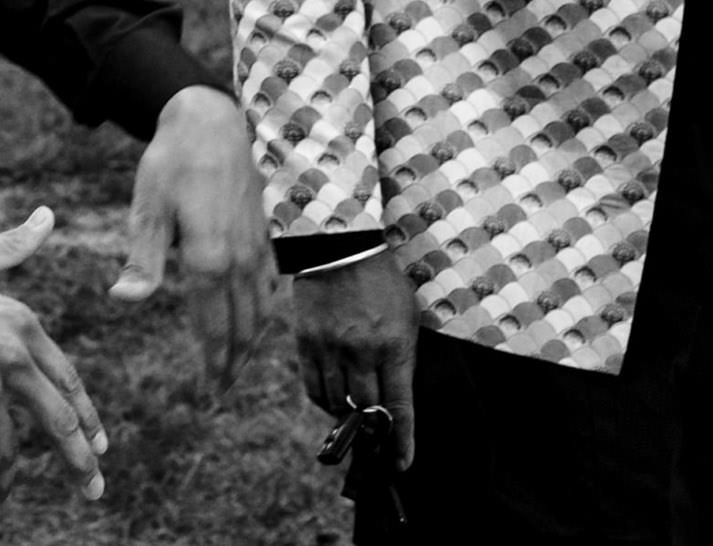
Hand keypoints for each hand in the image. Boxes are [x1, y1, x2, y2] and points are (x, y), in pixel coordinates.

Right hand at [0, 210, 105, 506]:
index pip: (67, 380)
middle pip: (59, 420)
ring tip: (5, 492)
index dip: (85, 416)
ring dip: (9, 475)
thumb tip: (48, 215)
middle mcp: (12, 356)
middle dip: (79, 460)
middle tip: (93, 488)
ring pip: (9, 446)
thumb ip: (14, 246)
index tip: (98, 444)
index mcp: (21, 322)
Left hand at [108, 87, 275, 391]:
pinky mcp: (265, 233)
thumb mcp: (147, 208)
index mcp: (208, 257)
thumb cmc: (172, 162)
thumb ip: (143, 259)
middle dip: (232, 363)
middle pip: (241, 326)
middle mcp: (239, 258)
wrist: (211, 121)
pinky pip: (270, 285)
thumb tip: (124, 300)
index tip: (208, 392)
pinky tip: (257, 322)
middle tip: (221, 392)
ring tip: (237, 367)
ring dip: (250, 343)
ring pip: (260, 309)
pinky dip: (264, 313)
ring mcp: (257, 246)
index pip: (212, 325)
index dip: (211, 362)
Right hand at [294, 249, 418, 469]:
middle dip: (373, 433)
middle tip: (376, 444)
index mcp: (393, 346)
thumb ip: (402, 357)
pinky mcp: (306, 343)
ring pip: (336, 404)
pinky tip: (332, 398)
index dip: (401, 440)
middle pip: (365, 411)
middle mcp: (361, 352)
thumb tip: (394, 398)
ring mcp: (330, 349)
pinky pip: (313, 388)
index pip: (399, 406)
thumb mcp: (407, 318)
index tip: (402, 463)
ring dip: (346, 416)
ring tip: (354, 417)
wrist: (340, 248)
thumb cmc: (382, 283)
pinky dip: (323, 401)